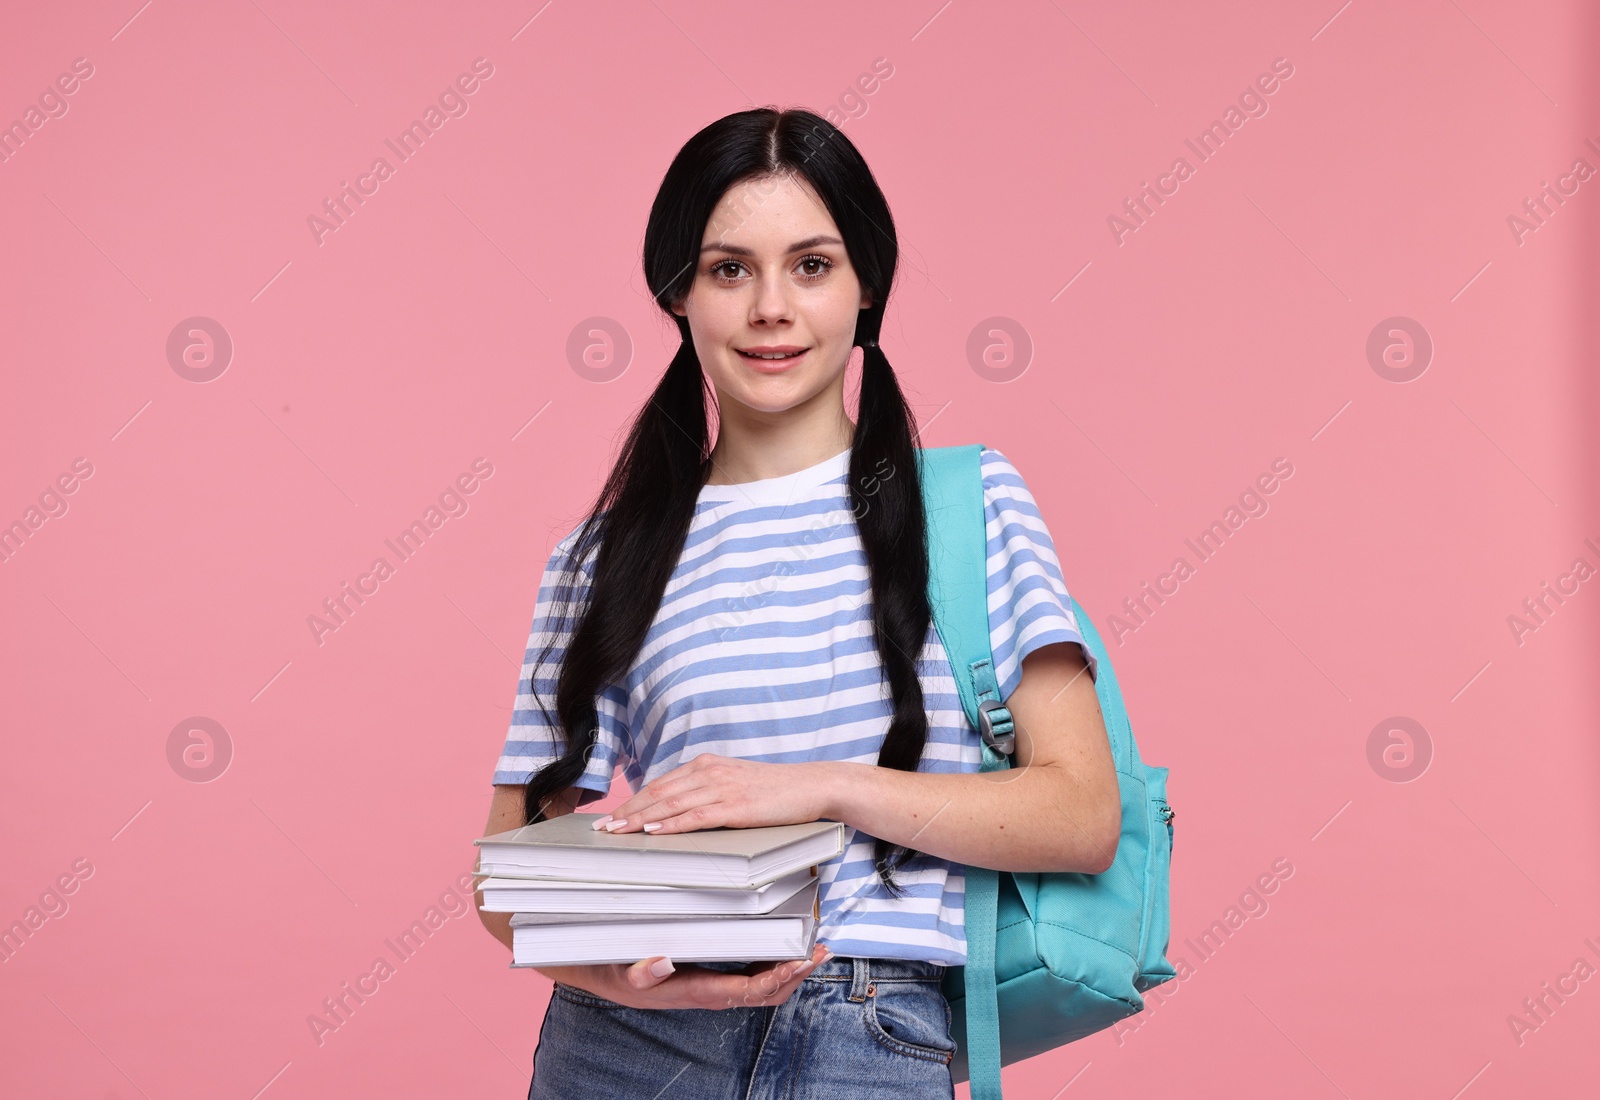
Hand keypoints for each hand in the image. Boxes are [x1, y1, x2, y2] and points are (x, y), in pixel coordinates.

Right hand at [538, 942, 833, 1009]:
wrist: (590, 968)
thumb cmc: (607, 965)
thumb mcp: (617, 969)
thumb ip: (639, 971)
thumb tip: (661, 962)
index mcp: (688, 990)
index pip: (743, 990)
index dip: (775, 978)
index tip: (801, 961)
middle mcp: (704, 990)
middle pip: (761, 992)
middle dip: (793, 975)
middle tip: (821, 950)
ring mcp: (707, 982)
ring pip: (757, 984)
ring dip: (787, 968)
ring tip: (812, 945)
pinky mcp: (706, 971)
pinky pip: (746, 972)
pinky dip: (770, 959)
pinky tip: (782, 939)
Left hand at [595, 754, 836, 834]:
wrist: (812, 786)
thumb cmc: (774, 790)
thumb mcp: (734, 784)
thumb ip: (706, 793)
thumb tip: (676, 815)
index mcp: (706, 764)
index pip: (659, 785)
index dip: (632, 802)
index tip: (611, 817)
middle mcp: (709, 771)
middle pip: (658, 794)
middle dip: (627, 812)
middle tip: (602, 829)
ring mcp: (722, 788)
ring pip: (670, 805)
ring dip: (640, 820)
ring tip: (617, 833)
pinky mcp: (735, 807)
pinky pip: (696, 817)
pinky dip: (671, 826)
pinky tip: (653, 833)